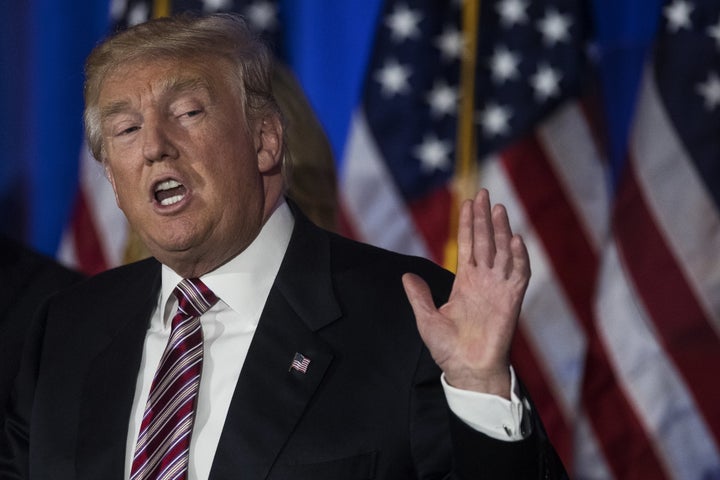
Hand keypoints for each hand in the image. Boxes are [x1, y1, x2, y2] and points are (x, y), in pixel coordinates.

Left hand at [402, 189, 529, 397]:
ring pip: (503, 252)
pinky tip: (515, 239)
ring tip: (499, 208)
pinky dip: (519, 257)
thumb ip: (418, 296)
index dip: (469, 224)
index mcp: (465, 283)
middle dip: (485, 218)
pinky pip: (518, 275)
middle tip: (484, 193)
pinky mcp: (511, 301)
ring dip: (502, 231)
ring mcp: (498, 289)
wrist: (466, 370)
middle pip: (486, 242)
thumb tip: (406, 275)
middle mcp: (484, 281)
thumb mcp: (426, 319)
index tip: (468, 203)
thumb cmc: (448, 349)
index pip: (468, 246)